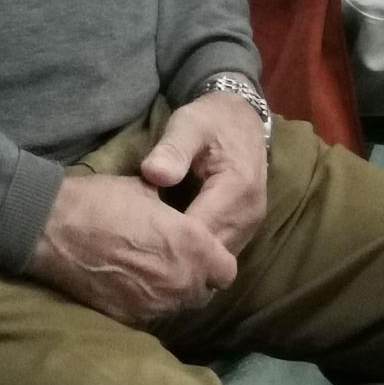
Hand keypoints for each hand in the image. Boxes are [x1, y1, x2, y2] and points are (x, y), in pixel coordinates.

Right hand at [26, 172, 237, 325]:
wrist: (51, 229)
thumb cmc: (103, 201)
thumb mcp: (150, 190)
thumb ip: (176, 208)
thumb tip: (181, 208)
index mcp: (192, 246)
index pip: (226, 270)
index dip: (216, 259)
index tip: (203, 249)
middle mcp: (179, 282)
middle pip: (204, 292)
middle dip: (197, 277)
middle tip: (178, 259)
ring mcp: (152, 304)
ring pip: (178, 305)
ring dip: (173, 291)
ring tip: (154, 270)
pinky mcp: (126, 318)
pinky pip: (149, 313)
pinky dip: (147, 301)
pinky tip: (132, 282)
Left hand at [139, 92, 270, 255]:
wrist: (242, 120)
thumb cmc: (210, 121)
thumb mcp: (188, 124)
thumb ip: (172, 149)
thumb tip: (153, 174)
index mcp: (237, 188)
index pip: (199, 233)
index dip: (167, 244)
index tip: (132, 247)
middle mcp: (249, 213)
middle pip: (208, 255)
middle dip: (174, 261)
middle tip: (135, 261)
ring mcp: (250, 226)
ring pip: (215, 262)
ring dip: (186, 265)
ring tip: (149, 263)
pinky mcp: (246, 231)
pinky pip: (220, 257)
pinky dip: (197, 261)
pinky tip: (169, 256)